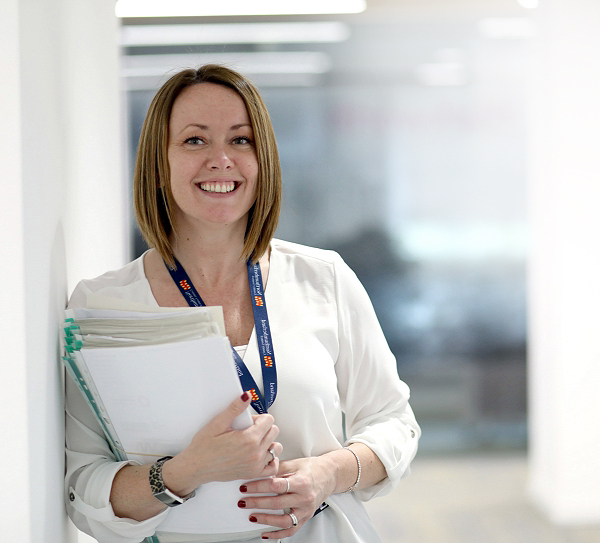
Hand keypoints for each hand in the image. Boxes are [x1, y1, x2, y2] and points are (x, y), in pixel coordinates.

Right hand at [164, 392, 282, 495]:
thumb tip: (247, 396)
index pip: (269, 420)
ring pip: (275, 448)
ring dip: (268, 442)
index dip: (259, 418)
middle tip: (248, 430)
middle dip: (264, 428)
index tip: (248, 421)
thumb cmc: (204, 446)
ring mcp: (256, 465)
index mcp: (249, 439)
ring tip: (253, 442)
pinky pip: (273, 466)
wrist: (196, 467)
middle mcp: (256, 453)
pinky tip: (259, 454)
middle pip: (274, 432)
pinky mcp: (253, 474)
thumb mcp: (217, 423)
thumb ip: (235, 409)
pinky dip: (270, 459)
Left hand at [238, 456, 337, 538]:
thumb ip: (277, 468)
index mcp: (302, 482)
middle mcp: (305, 498)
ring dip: (265, 520)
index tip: (246, 486)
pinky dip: (277, 534)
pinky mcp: (305, 518)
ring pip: (283, 520)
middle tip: (243, 501)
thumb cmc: (312, 468)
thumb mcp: (295, 463)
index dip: (258, 486)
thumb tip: (259, 470)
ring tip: (251, 516)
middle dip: (257, 502)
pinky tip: (265, 534)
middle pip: (277, 503)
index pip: (276, 486)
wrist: (330, 475)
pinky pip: (291, 530)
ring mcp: (306, 510)